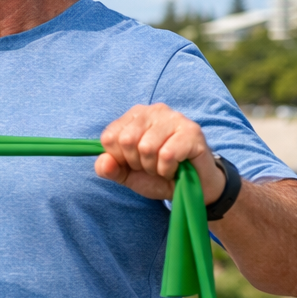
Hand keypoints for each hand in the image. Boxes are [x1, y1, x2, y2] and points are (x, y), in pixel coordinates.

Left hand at [96, 104, 225, 204]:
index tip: (133, 162)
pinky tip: (175, 168)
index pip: (109, 137)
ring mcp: (175, 118)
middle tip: (151, 166)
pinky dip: (167, 169)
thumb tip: (103, 161)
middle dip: (136, 163)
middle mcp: (154, 110)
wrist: (193, 187)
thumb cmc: (157, 174)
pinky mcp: (192, 131)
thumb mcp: (126, 174)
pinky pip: (167, 155)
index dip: (119, 158)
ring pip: (147, 147)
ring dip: (153, 167)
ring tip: (164, 167)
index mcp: (134, 116)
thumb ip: (107, 168)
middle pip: (126, 140)